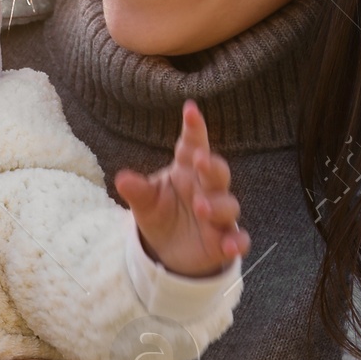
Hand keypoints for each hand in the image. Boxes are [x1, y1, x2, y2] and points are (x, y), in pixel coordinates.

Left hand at [115, 100, 247, 277]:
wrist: (167, 249)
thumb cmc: (160, 213)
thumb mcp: (145, 202)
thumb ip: (138, 190)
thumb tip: (121, 179)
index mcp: (187, 170)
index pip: (193, 144)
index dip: (194, 128)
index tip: (190, 110)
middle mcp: (207, 189)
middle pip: (217, 171)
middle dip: (211, 165)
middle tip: (200, 160)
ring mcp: (218, 214)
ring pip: (228, 205)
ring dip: (217, 205)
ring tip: (201, 206)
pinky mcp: (224, 240)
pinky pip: (238, 239)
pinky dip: (237, 242)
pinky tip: (230, 246)